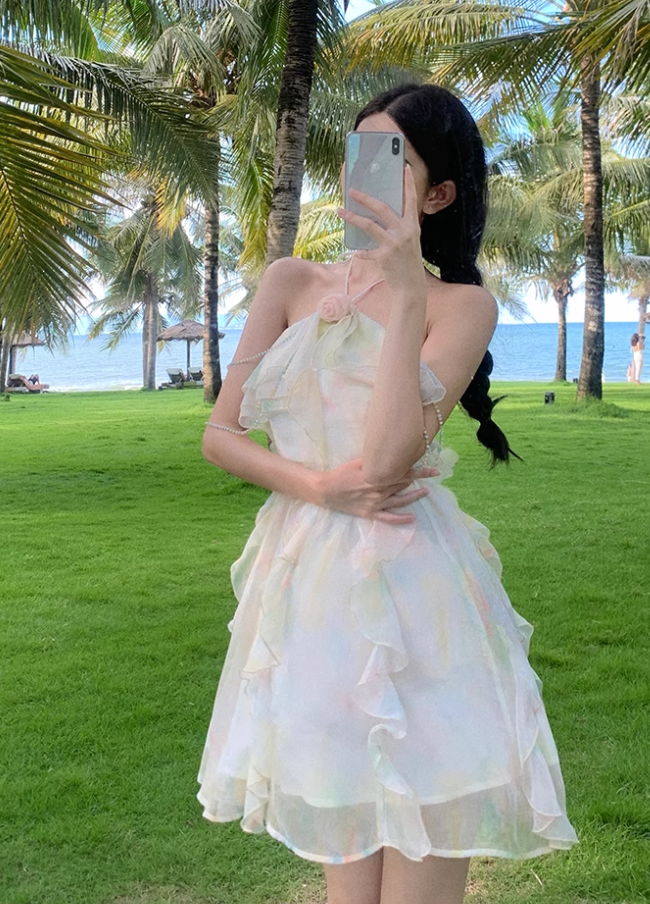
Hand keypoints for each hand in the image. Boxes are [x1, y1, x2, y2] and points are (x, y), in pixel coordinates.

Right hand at [314, 457, 437, 523]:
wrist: (326, 491)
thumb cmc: (341, 474)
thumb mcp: (357, 462)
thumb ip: (374, 460)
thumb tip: (389, 454)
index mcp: (378, 477)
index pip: (402, 472)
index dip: (418, 469)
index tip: (431, 468)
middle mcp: (380, 490)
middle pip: (404, 483)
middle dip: (420, 478)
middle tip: (434, 474)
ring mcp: (376, 504)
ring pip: (400, 500)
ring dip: (414, 496)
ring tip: (426, 491)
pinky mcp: (371, 513)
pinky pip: (389, 518)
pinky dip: (401, 519)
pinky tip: (412, 518)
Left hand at [337, 164, 425, 296]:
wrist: (411, 286)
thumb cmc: (408, 262)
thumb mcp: (409, 241)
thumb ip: (398, 228)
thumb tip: (379, 215)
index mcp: (412, 226)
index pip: (411, 200)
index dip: (408, 183)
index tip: (403, 168)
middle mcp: (404, 232)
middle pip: (382, 208)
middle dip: (365, 198)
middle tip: (352, 191)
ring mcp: (394, 244)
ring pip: (369, 225)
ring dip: (352, 217)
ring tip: (340, 210)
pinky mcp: (384, 256)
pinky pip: (366, 251)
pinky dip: (361, 251)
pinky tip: (356, 252)